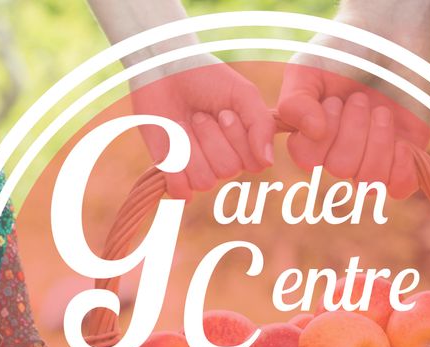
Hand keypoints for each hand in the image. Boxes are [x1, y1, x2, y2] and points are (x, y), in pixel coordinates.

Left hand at [131, 56, 275, 198]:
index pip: (254, 164)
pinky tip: (170, 145)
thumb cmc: (206, 78)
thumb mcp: (243, 94)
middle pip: (228, 170)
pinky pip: (180, 192)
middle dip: (211, 138)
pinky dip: (174, 171)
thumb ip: (262, 125)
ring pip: (204, 181)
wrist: (162, 70)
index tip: (224, 113)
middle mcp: (224, 161)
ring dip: (190, 147)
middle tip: (199, 115)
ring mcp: (197, 169)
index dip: (237, 139)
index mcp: (245, 145)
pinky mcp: (171, 173)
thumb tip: (268, 162)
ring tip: (183, 123)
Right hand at [277, 5, 429, 198]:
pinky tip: (402, 143)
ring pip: (369, 181)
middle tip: (359, 98)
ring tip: (381, 111)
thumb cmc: (343, 50)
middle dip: (352, 130)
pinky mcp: (405, 157)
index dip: (322, 134)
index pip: (306, 159)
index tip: (333, 100)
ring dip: (376, 141)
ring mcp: (373, 156)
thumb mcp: (307, 69)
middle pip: (340, 168)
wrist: (390, 34)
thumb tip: (314, 133)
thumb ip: (296, 102)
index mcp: (312, 135)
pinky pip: (398, 188)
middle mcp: (340, 151)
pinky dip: (400, 169)